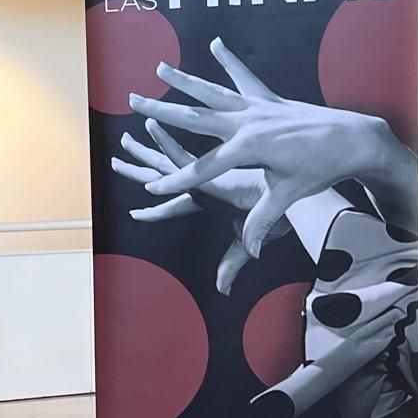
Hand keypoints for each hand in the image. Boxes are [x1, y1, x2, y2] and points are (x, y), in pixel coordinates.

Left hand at [111, 118, 283, 294]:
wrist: (299, 194)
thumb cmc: (278, 213)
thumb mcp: (246, 241)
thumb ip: (231, 262)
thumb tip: (222, 291)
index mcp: (208, 201)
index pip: (172, 209)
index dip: (154, 212)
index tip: (135, 213)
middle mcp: (202, 186)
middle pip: (161, 179)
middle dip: (139, 170)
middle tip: (117, 162)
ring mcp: (204, 175)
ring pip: (164, 163)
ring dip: (143, 152)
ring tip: (125, 139)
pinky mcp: (210, 166)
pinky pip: (180, 154)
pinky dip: (165, 142)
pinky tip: (151, 126)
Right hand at [128, 37, 417, 258]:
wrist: (356, 140)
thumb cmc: (321, 170)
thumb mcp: (288, 196)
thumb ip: (262, 221)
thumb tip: (250, 250)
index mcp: (248, 147)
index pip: (202, 169)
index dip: (175, 181)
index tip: (150, 186)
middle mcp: (247, 122)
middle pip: (194, 117)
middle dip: (160, 111)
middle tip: (134, 102)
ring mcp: (257, 107)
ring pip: (212, 92)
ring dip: (184, 80)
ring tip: (160, 67)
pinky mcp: (269, 100)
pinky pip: (244, 78)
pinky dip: (230, 61)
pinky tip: (216, 44)